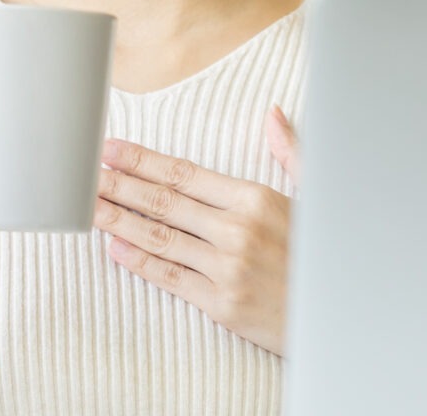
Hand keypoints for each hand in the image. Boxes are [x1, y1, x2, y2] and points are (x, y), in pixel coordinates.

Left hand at [93, 104, 301, 355]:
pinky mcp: (221, 303)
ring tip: (88, 207)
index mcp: (255, 197)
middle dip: (118, 185)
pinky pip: (170, 277)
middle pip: (163, 201)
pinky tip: (114, 248)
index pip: (184, 173)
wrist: (342, 313)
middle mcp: (236, 229)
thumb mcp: (315, 193)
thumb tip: (272, 114)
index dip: (142, 160)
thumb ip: (289, 152)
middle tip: (84, 174)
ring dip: (118, 219)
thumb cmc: (322, 253)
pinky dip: (139, 262)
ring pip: (159, 236)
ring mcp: (226, 267)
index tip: (112, 150)